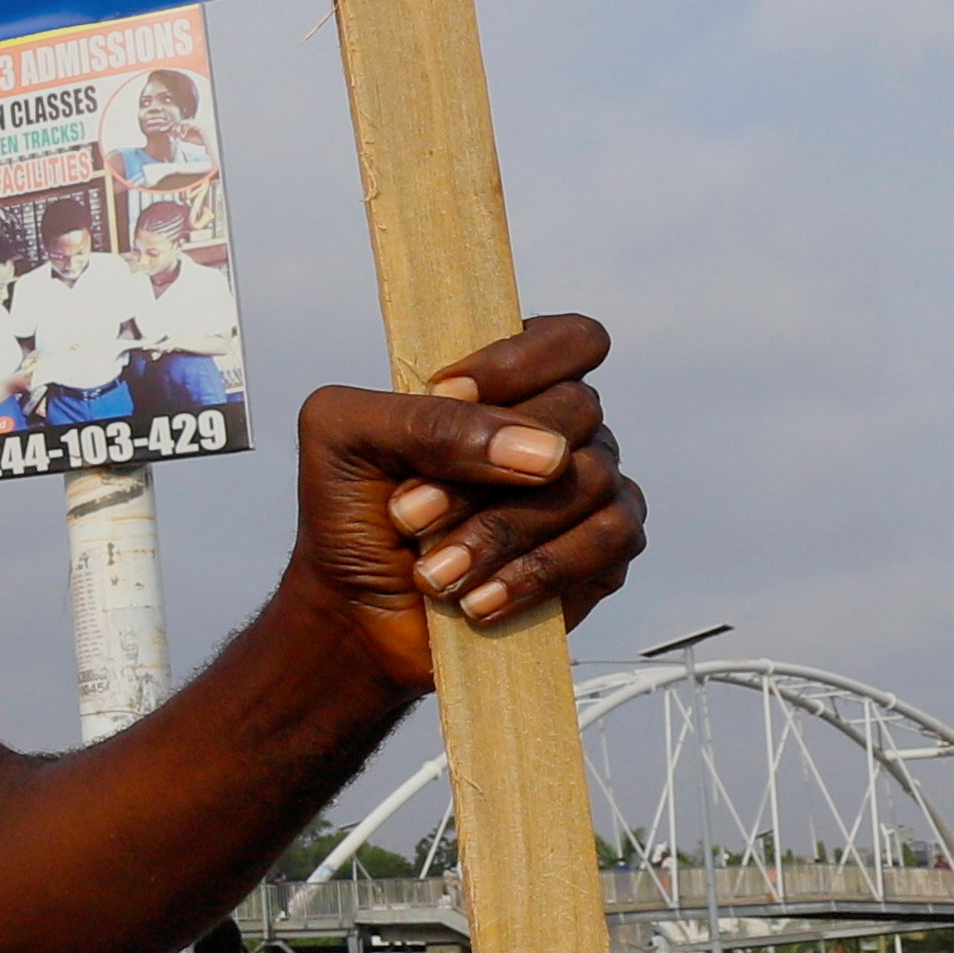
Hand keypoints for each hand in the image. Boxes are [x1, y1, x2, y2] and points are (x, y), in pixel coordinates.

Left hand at [289, 315, 639, 694]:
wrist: (355, 612)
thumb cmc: (349, 513)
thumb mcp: (346, 438)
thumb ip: (424, 418)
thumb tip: (542, 453)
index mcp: (505, 383)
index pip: (567, 340)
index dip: (518, 364)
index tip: (447, 394)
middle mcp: (558, 427)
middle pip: (574, 411)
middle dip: (484, 468)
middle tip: (410, 515)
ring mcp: (589, 488)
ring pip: (586, 481)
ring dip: (498, 531)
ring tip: (434, 573)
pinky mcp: (603, 554)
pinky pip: (607, 540)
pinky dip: (536, 573)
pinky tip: (478, 600)